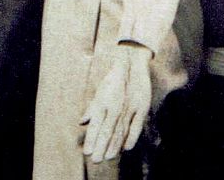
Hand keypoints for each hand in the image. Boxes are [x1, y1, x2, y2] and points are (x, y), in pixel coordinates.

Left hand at [81, 43, 150, 162]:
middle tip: (97, 160)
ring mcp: (129, 107)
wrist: (132, 63)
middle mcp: (115, 106)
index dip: (92, 140)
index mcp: (103, 102)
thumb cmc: (114, 79)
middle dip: (101, 147)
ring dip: (115, 146)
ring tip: (109, 157)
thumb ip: (92, 108)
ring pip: (121, 131)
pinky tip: (126, 148)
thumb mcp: (100, 91)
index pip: (96, 125)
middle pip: (107, 131)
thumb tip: (82, 122)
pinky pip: (136, 127)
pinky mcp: (141, 107)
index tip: (87, 152)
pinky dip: (131, 138)